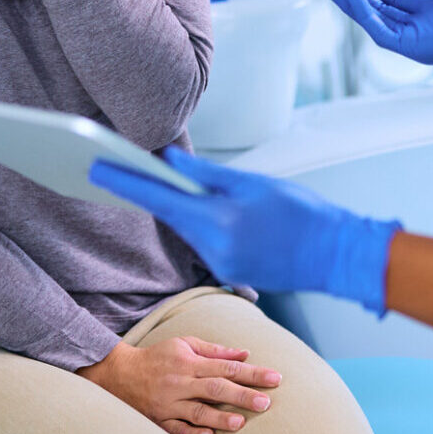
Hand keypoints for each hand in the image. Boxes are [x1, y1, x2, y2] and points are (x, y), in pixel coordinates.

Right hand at [75, 335, 279, 433]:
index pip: (226, 367)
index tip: (275, 379)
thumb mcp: (184, 344)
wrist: (120, 373)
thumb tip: (244, 354)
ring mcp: (169, 402)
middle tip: (266, 403)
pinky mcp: (159, 419)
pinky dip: (193, 431)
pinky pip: (177, 428)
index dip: (252, 373)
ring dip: (219, 416)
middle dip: (242, 395)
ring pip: (197, 411)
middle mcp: (180, 382)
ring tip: (240, 422)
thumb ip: (214, 350)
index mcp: (188, 361)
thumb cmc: (159, 357)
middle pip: (215, 388)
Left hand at [90, 148, 399, 314]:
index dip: (125, 183)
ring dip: (182, 208)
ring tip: (173, 182)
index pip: (159, 199)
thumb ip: (208, 175)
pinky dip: (202, 224)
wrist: (336, 254)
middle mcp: (214, 249)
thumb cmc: (301, 213)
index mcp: (217, 222)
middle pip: (172, 216)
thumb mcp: (253, 183)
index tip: (96, 170)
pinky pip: (207, 243)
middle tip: (123, 166)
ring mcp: (223, 265)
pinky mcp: (233, 272)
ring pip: (189, 229)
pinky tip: (209, 209)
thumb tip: (170, 161)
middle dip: (152, 192)